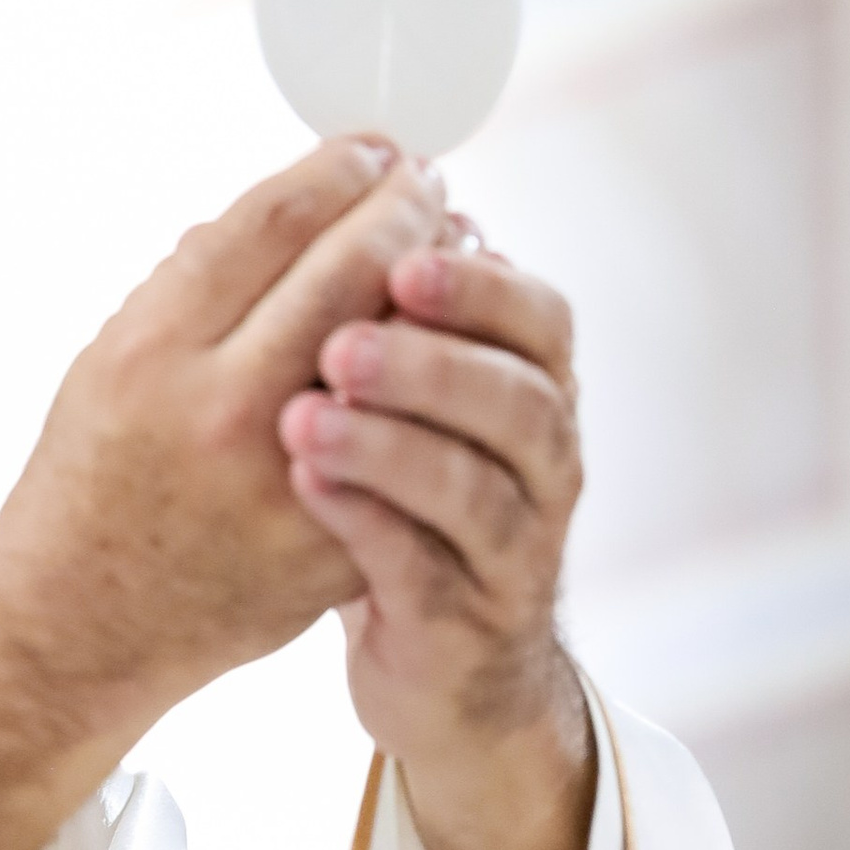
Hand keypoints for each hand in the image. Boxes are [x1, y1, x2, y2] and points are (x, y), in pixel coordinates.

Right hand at [0, 140, 448, 849]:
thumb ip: (192, 281)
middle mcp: (220, 406)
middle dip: (405, 209)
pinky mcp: (329, 538)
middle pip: (348, 270)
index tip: (372, 151)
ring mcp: (284, 478)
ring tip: (454, 250)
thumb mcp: (107, 356)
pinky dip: (436, 381)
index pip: (271, 222)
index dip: (336, 171)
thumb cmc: (91, 480)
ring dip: (436, 286)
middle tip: (430, 185)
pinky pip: (404, 441)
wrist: (79, 623)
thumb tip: (293, 208)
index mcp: (155, 347)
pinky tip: (447, 348)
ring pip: (395, 350)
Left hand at [278, 232, 582, 775]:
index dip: (481, 284)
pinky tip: (306, 489)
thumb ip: (392, 307)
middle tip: (343, 343)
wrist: (443, 668)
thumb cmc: (413, 503)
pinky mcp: (462, 627)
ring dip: (391, 446)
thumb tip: (339, 181)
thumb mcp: (414, 397)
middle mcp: (544, 467)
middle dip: (432, 362)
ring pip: (478, 491)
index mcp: (533, 389)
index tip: (405, 253)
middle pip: (518, 401)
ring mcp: (512, 554)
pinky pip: (422, 571)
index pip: (538, 317)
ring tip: (305, 420)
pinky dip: (364, 524)